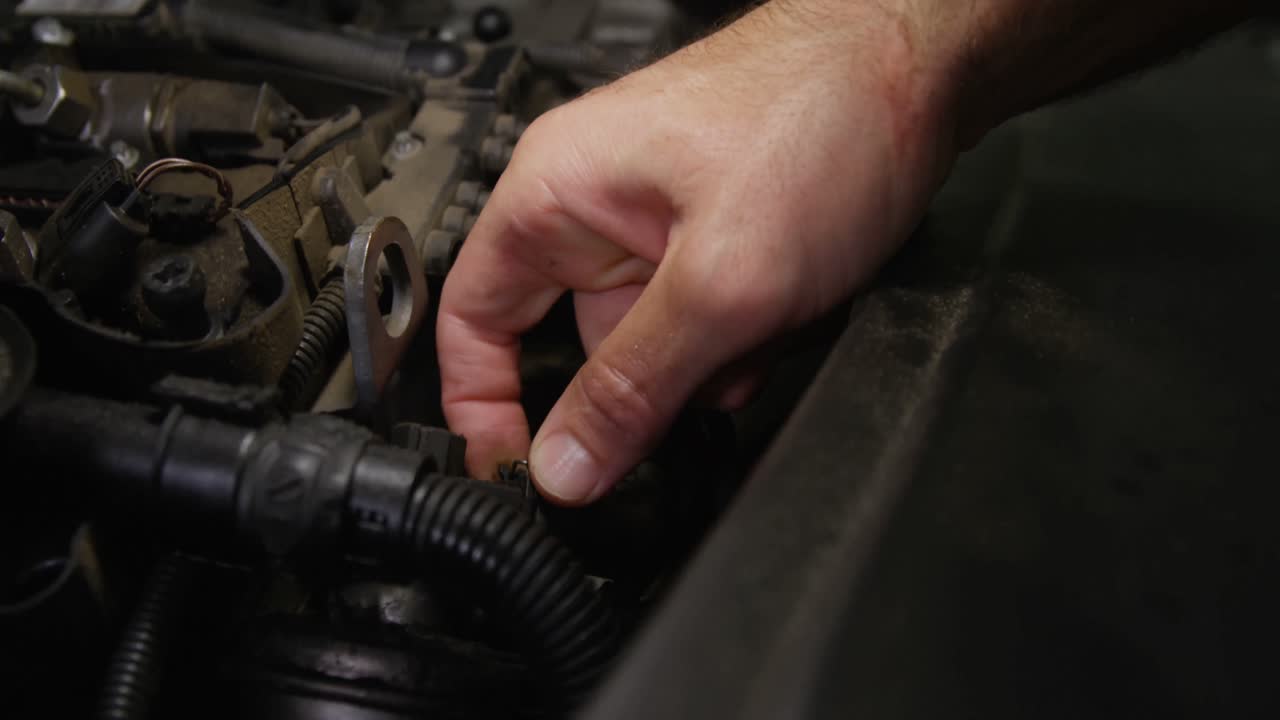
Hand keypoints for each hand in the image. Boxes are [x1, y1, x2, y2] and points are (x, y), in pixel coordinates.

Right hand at [437, 1, 959, 503]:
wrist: (923, 70)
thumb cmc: (820, 118)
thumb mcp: (719, 283)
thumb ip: (634, 386)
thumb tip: (565, 464)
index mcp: (556, 194)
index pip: (472, 319)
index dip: (481, 404)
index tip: (513, 468)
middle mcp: (598, 206)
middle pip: (583, 346)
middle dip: (650, 382)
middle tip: (706, 375)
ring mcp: (660, 223)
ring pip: (659, 344)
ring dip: (712, 360)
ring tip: (769, 316)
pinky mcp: (716, 236)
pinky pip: (709, 321)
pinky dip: (747, 336)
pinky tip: (792, 306)